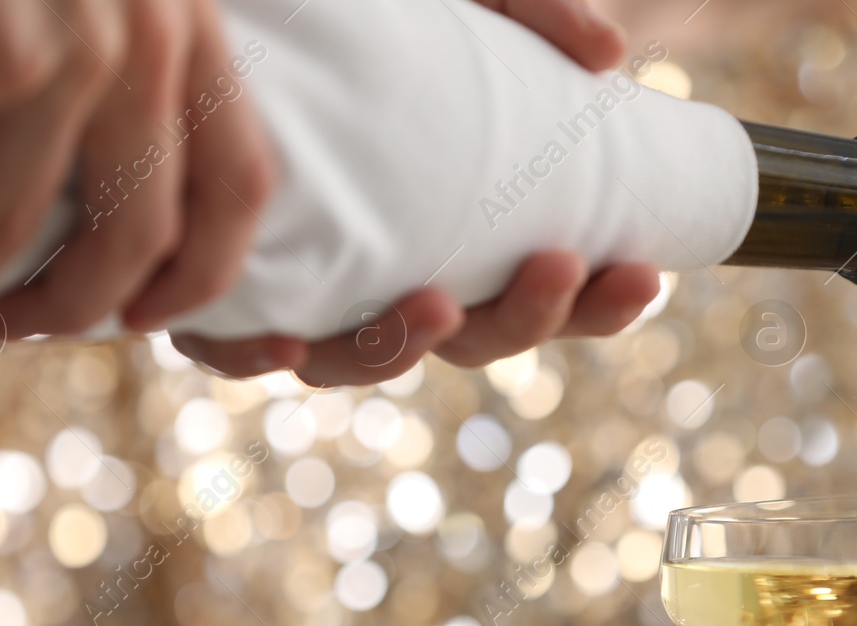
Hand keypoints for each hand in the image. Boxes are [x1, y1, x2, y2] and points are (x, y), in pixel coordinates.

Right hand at [0, 0, 274, 336]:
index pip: (241, 191)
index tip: (142, 317)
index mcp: (192, 30)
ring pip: (5, 226)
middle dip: (58, 311)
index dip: (199, 276)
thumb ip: (130, 43)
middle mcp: (148, 43)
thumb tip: (89, 151)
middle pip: (129, 239)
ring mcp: (68, 42)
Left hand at [175, 0, 661, 383]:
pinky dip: (261, 355)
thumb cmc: (365, 15)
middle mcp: (386, 272)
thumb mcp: (459, 1)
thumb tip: (611, 52)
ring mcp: (307, 286)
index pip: (539, 295)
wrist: (243, 5)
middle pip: (470, 341)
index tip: (642, 276)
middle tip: (561, 266)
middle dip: (526, 321)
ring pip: (362, 360)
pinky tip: (289, 339)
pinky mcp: (215, 280)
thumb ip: (533, 13)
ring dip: (409, 348)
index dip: (596, 307)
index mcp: (456, 234)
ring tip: (442, 304)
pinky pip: (232, 349)